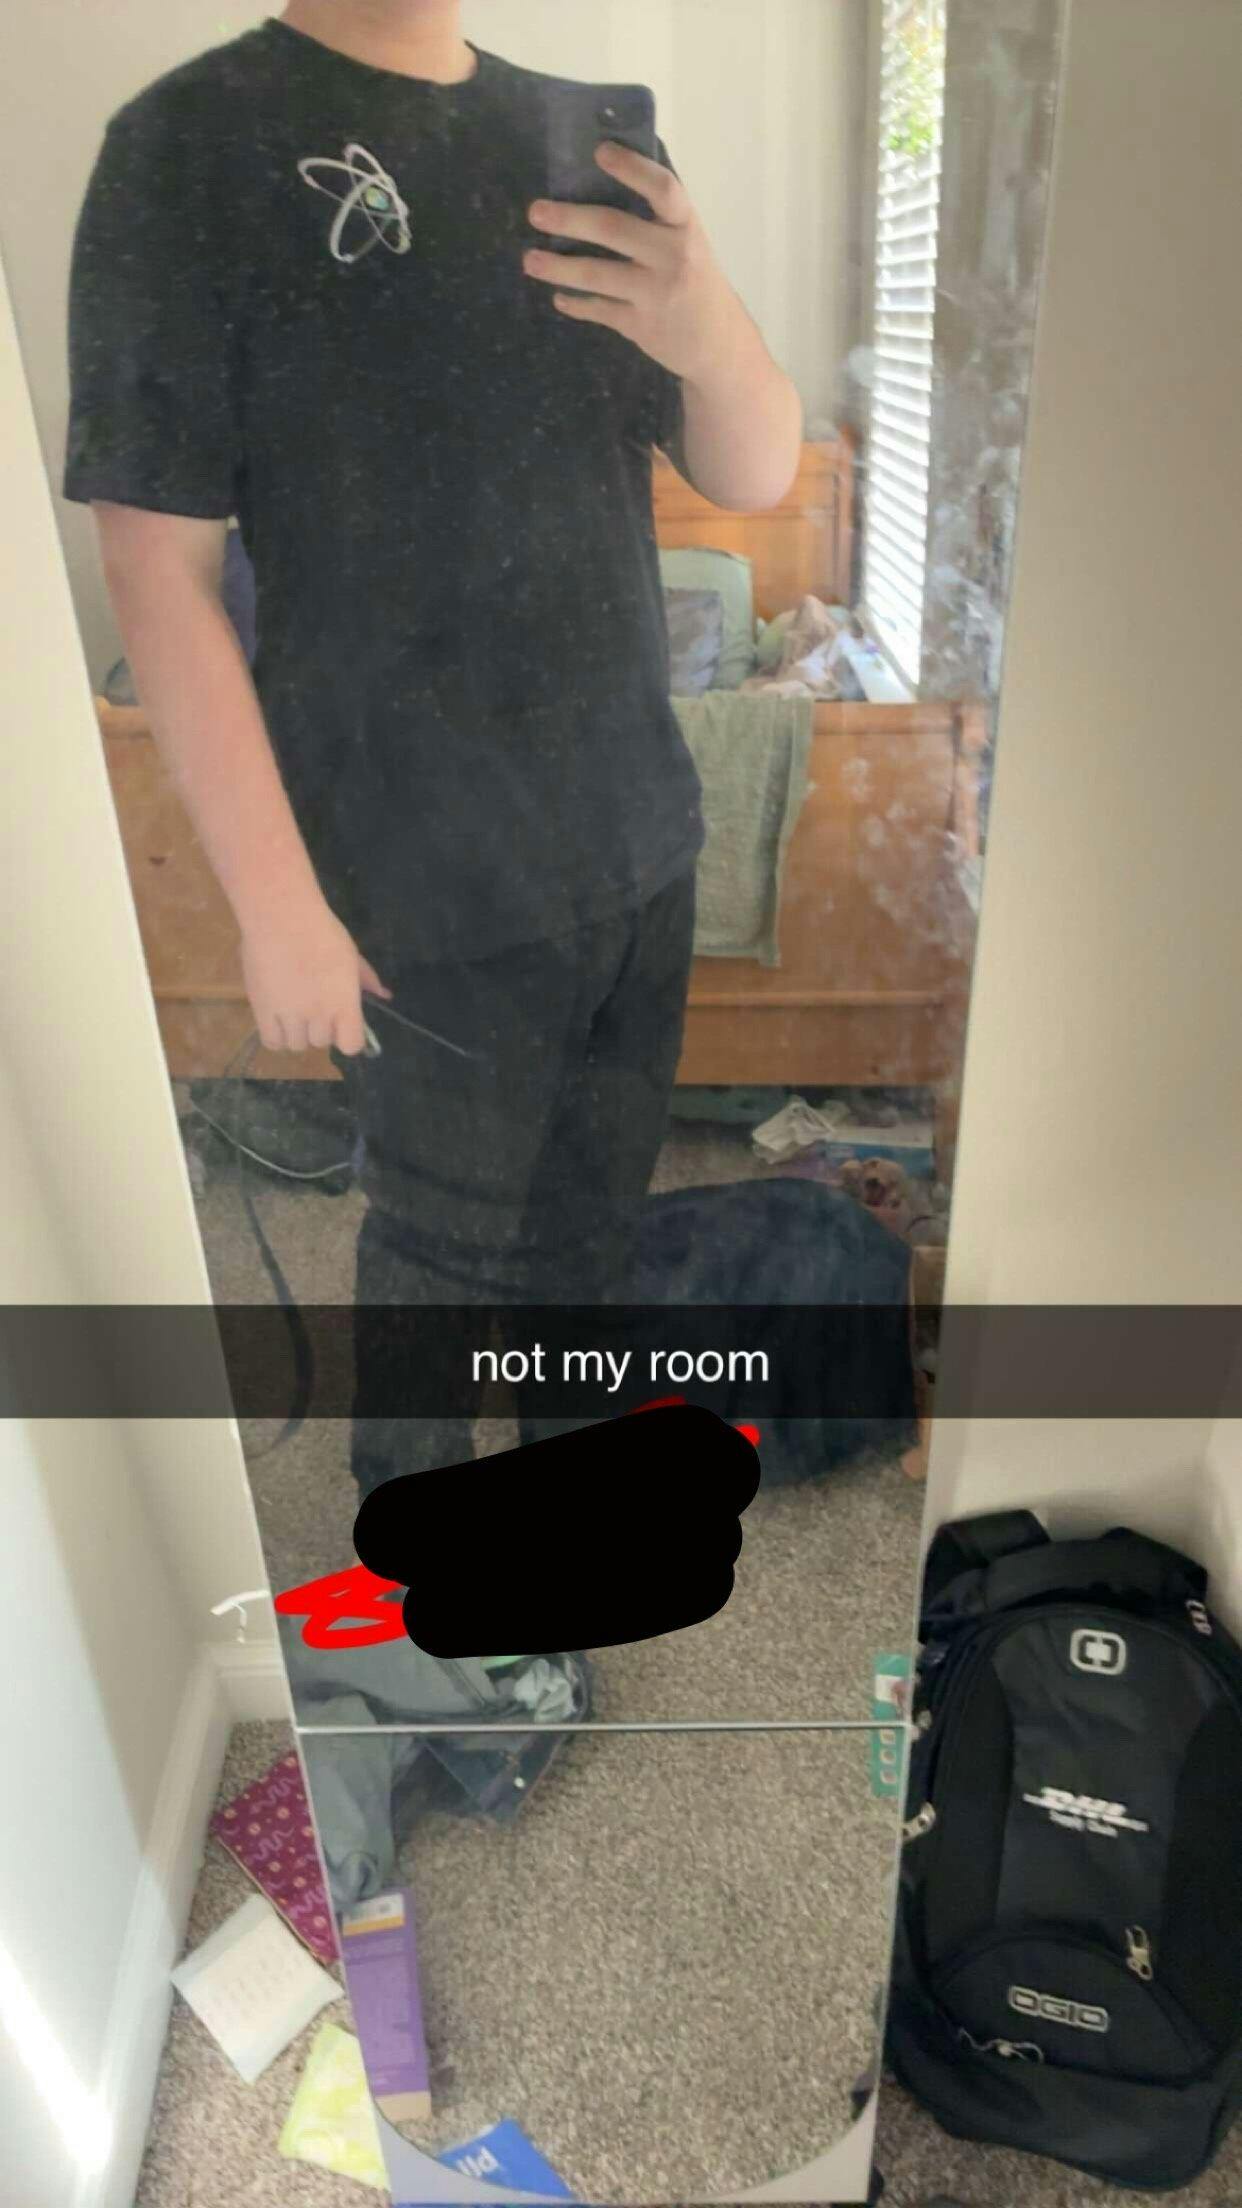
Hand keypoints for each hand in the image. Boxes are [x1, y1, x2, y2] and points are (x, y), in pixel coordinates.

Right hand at [240, 895, 390, 1056]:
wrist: (282, 917)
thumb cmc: (321, 931)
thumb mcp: (351, 955)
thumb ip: (366, 979)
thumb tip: (384, 995)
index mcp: (344, 1004)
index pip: (351, 1045)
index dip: (347, 1037)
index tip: (342, 1025)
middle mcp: (319, 1015)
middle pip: (322, 1042)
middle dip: (320, 1028)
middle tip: (313, 1006)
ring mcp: (290, 1015)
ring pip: (297, 1045)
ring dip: (297, 1032)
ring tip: (292, 1010)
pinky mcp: (262, 1011)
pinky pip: (272, 1042)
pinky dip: (276, 1036)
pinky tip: (277, 1020)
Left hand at [524, 144, 745, 386]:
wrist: (719, 344)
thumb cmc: (695, 278)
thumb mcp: (688, 241)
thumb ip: (657, 215)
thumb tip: (608, 168)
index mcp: (685, 226)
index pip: (662, 189)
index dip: (632, 168)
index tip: (600, 151)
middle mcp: (672, 256)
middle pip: (614, 229)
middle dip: (571, 219)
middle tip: (536, 212)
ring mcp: (655, 294)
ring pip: (597, 276)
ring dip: (558, 268)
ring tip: (530, 261)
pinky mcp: (641, 326)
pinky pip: (599, 311)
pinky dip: (575, 304)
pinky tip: (559, 297)